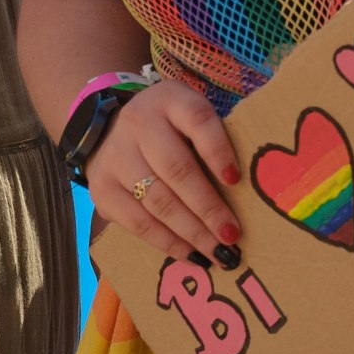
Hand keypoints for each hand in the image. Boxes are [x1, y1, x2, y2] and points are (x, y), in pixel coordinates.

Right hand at [95, 80, 247, 267]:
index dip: (217, 150)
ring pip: (157, 201)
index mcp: (169, 99)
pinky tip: (190, 253)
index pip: (197, 119)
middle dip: (208, 207)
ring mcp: (116, 155)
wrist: (109, 131)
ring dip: (191, 232)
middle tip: (231, 235)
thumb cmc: (169, 130)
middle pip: (176, 168)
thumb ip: (214, 143)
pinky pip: (137, 222)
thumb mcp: (189, 119)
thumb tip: (251, 193)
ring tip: (217, 253)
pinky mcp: (102, 188)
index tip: (236, 180)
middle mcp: (139, 122)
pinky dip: (167, 242)